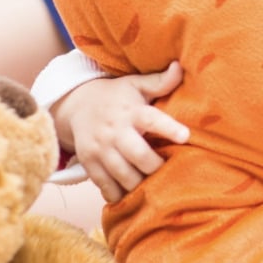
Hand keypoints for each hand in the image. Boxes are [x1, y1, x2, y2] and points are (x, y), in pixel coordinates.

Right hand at [51, 62, 186, 202]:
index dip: (169, 128)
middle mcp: (115, 131)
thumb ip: (159, 82)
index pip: (151, 119)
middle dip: (156, 167)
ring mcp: (100, 149)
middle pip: (139, 155)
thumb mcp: (135, 85)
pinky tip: (132, 195)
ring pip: (124, 176)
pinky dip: (120, 195)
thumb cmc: (116, 96)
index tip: (185, 136)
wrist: (76, 105)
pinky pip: (106, 187)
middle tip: (168, 171)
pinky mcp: (89, 163)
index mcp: (131, 111)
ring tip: (153, 186)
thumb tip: (181, 67)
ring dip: (141, 185)